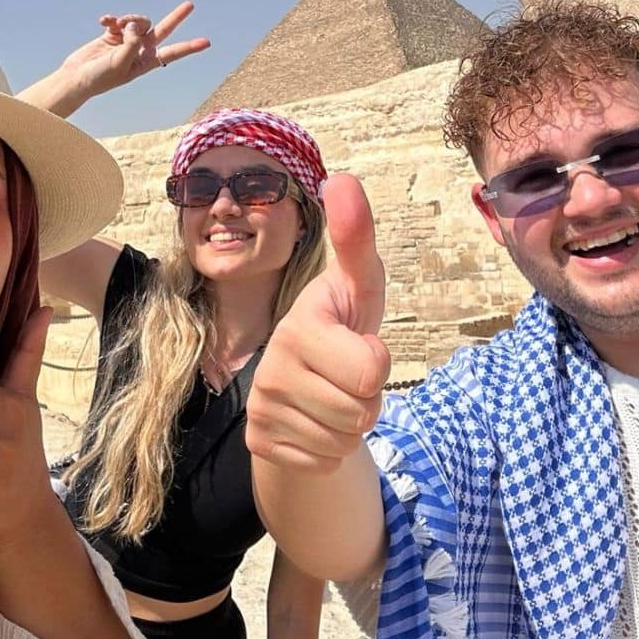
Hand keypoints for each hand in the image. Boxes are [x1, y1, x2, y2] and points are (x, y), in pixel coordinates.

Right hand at [58, 1, 208, 99]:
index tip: (206, 42)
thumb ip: (132, 42)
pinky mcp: (113, 34)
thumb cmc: (100, 77)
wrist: (77, 77)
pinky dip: (112, 19)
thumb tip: (135, 25)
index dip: (189, 47)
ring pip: (137, 20)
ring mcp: (127, 40)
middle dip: (176, 17)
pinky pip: (118, 20)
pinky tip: (103, 22)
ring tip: (116, 25)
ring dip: (128, 19)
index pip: (173, 52)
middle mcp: (140, 49)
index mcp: (146, 61)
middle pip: (162, 29)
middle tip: (191, 5)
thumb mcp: (120, 62)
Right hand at [247, 175, 390, 473]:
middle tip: (348, 377)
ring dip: (351, 425)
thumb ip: (357, 237)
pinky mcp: (260, 443)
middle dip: (368, 399)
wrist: (306, 385)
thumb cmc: (343, 325)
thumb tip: (342, 177)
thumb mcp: (360, 285)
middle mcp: (272, 365)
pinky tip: (315, 422)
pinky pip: (323, 462)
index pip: (371, 369)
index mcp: (300, 324)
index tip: (356, 342)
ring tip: (334, 397)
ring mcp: (261, 407)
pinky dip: (329, 449)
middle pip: (361, 409)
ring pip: (344, 440)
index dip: (378, 361)